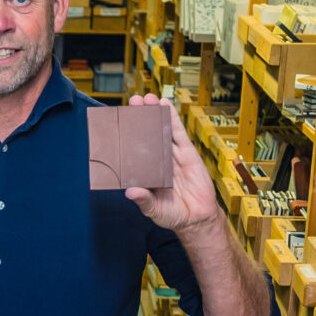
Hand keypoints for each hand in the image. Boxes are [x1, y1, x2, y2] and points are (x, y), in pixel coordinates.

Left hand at [121, 94, 223, 233]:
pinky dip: (171, 118)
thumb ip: (144, 201)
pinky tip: (164, 104)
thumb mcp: (155, 210)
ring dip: (154, 113)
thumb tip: (130, 192)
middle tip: (133, 101)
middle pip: (145, 134)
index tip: (117, 122)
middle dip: (139, 117)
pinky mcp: (187, 152)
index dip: (126, 136)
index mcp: (144, 172)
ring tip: (147, 97)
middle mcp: (156, 160)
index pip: (132, 150)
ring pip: (160, 129)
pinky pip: (177, 133)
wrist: (198, 218)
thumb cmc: (173, 215)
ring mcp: (171, 155)